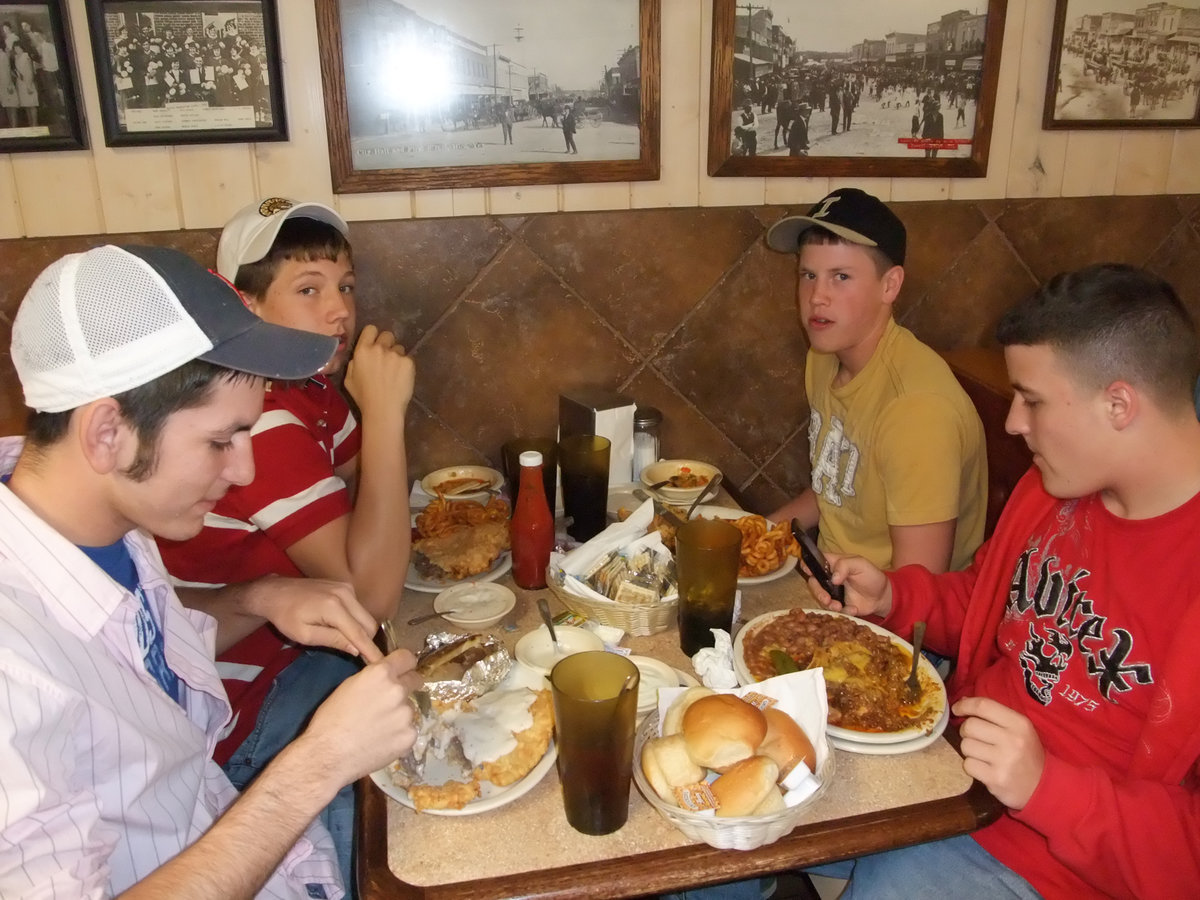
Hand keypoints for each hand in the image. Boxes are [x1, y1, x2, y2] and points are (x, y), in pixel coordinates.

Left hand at [245, 576, 381, 662]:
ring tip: (348, 642)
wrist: (275, 592)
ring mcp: (347, 587)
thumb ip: (333, 640)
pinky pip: (359, 608)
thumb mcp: (305, 635)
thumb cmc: (285, 617)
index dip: (371, 650)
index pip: (360, 634)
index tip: (381, 664)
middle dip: (367, 641)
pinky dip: (356, 620)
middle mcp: (345, 594)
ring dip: (362, 631)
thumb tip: (356, 649)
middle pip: (369, 623)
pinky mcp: (345, 586)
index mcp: (334, 607)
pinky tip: (343, 628)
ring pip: (366, 615)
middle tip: (361, 657)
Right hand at [302, 649, 423, 783]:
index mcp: (381, 674)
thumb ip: (372, 678)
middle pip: (414, 681)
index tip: (402, 671)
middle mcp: (398, 690)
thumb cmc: (329, 720)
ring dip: (399, 714)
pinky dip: (399, 735)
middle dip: (406, 687)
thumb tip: (384, 678)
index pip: (407, 658)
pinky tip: (382, 742)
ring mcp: (406, 715)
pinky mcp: (409, 736)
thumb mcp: (348, 686)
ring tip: (378, 729)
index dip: (404, 664)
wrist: (328, 755)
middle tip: (390, 701)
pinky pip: (408, 730)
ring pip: (409, 709)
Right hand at [343, 324, 414, 422]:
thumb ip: (354, 362)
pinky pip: (408, 359)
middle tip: (386, 359)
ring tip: (394, 372)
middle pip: (387, 335)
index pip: (371, 329)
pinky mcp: (409, 362)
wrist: (383, 409)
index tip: (374, 344)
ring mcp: (395, 354)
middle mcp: (379, 348)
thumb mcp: (349, 379)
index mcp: (362, 350)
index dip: (373, 335)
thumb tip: (360, 356)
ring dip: (397, 356)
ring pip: (399, 348)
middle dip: (387, 344)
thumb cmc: (363, 397)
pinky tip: (401, 378)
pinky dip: (405, 366)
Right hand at [805, 552, 892, 617]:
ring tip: (838, 607)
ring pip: (821, 598)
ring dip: (828, 604)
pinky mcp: (839, 606)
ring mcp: (833, 593)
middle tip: (826, 599)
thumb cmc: (871, 575)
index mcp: (833, 564)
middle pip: (814, 583)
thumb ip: (845, 566)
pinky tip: (854, 609)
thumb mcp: (860, 564)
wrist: (883, 596)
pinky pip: (834, 610)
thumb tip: (833, 579)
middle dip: (817, 592)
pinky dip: (843, 611)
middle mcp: (829, 578)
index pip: (815, 561)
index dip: (808, 565)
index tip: (808, 572)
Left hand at [953, 696, 1044, 809]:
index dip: (965, 705)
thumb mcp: (1018, 729)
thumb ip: (993, 714)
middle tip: (976, 738)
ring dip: (969, 750)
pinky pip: (968, 765)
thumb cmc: (1026, 753)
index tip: (957, 709)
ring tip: (983, 755)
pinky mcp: (995, 779)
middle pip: (970, 726)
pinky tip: (984, 768)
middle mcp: (1012, 740)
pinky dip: (972, 766)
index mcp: (1019, 723)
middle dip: (966, 731)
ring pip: (966, 745)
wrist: (1043, 787)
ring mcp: (1004, 761)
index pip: (984, 706)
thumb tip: (963, 702)